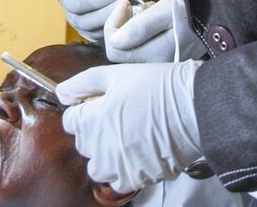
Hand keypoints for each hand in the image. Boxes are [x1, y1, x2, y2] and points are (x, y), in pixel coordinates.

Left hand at [57, 61, 203, 193]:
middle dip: (94, 131)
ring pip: (97, 166)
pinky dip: (123, 171)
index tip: (99, 106)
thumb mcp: (115, 75)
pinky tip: (137, 153)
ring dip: (105, 155)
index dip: (84, 111)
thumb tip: (61, 93)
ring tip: (127, 138)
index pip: (70, 121)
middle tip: (118, 118)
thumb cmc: (157, 87)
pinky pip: (117, 182)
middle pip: (83, 143)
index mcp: (91, 119)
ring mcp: (117, 165)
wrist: (195, 107)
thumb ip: (82, 84)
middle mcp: (99, 146)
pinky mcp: (136, 178)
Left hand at [103, 0, 207, 61]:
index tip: (125, 4)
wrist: (219, 11)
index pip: (115, 48)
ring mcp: (163, 63)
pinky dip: (143, 32)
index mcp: (158, 56)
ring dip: (132, 28)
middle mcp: (159, 65)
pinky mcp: (167, 57)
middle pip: (121, 50)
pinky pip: (143, 47)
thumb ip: (140, 27)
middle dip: (122, 26)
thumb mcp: (166, 10)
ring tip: (149, 12)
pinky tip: (157, 20)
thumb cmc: (195, 7)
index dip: (113, 24)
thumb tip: (115, 41)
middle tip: (135, 7)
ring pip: (131, 48)